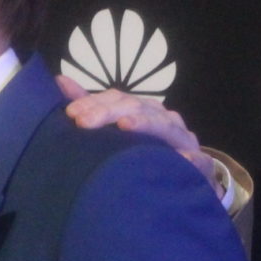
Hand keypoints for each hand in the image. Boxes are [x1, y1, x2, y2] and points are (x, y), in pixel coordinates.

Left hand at [55, 75, 211, 181]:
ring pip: (165, 127)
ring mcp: (183, 140)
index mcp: (143, 110)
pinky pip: (198, 160)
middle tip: (84, 122)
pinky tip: (180, 159)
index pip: (118, 98)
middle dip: (109, 112)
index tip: (70, 113)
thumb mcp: (116, 129)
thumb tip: (60, 81)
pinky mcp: (200, 165)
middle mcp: (164, 119)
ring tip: (125, 125)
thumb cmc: (144, 152)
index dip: (94, 102)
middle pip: (137, 108)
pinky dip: (190, 159)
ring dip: (146, 124)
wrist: (184, 179)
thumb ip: (91, 107)